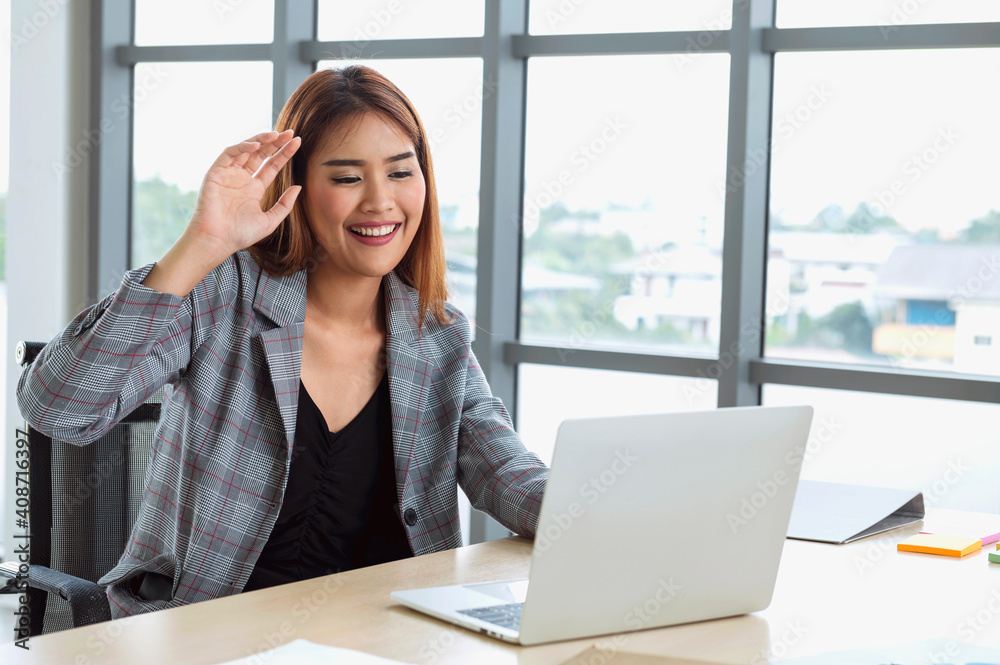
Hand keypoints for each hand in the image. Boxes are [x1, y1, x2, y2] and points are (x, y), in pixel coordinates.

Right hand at [186, 130, 301, 260]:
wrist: (217, 240)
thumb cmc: (240, 234)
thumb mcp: (270, 221)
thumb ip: (284, 205)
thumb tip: (299, 187)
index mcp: (254, 189)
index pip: (272, 165)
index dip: (284, 153)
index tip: (297, 143)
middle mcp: (242, 179)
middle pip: (261, 155)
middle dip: (275, 143)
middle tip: (290, 133)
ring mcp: (229, 174)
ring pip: (246, 150)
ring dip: (260, 140)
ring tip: (276, 135)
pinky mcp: (216, 172)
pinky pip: (229, 154)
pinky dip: (242, 147)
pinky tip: (256, 146)